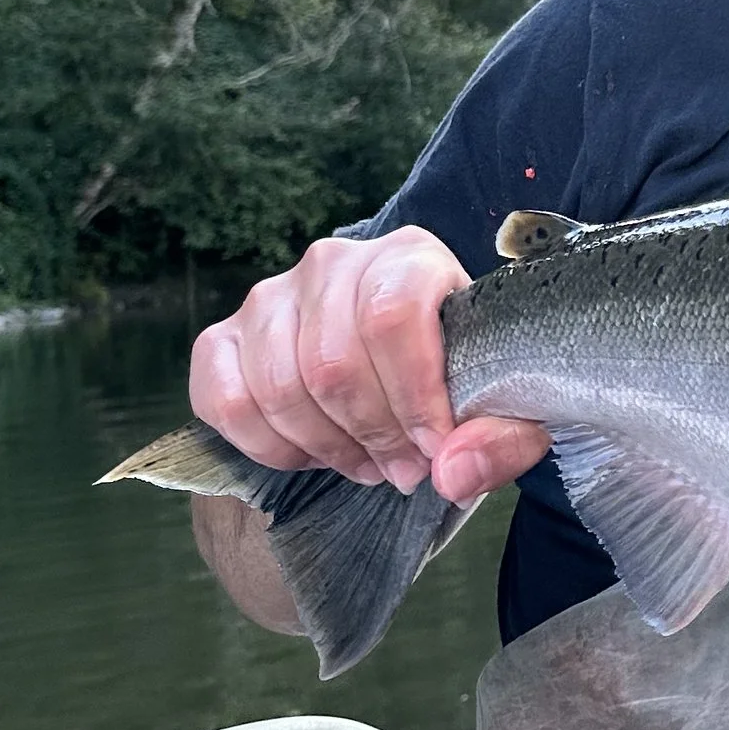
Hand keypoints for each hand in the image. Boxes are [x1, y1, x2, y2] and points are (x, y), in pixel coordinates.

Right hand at [190, 227, 548, 507]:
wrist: (408, 366)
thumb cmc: (460, 377)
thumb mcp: (504, 406)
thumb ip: (499, 438)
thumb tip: (450, 472)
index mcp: (408, 257)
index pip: (392, 316)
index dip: (412, 395)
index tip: (434, 448)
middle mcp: (332, 263)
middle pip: (333, 362)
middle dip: (372, 435)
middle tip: (403, 469)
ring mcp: (269, 297)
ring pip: (278, 387)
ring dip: (326, 446)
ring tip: (368, 463)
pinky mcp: (223, 338)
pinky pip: (224, 400)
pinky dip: (268, 446)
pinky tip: (311, 454)